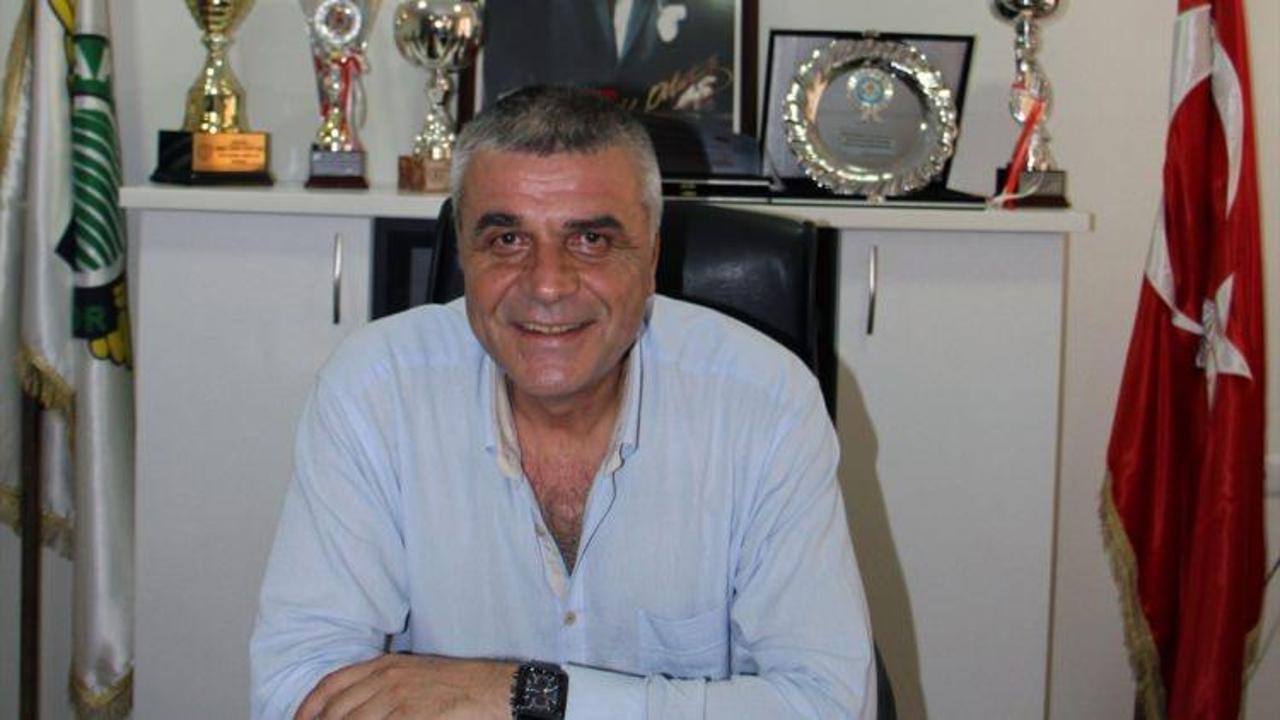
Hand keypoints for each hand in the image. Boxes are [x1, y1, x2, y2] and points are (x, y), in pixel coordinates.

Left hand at [295, 654, 516, 719]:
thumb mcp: (413, 675)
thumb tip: (355, 708)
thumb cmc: (456, 685)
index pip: (331, 685)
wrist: (491, 689)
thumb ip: (382, 687)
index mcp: (384, 664)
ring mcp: (398, 698)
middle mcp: (386, 678)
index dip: (307, 708)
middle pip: (336, 710)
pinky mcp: (411, 716)